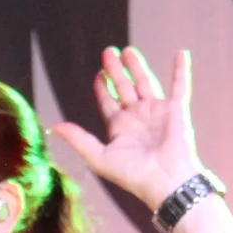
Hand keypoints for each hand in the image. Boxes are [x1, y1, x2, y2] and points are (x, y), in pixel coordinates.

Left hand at [48, 46, 204, 212]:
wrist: (164, 181)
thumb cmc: (132, 174)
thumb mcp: (98, 156)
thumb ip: (77, 139)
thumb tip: (52, 128)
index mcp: (120, 127)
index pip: (108, 102)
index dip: (102, 87)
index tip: (97, 74)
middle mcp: (137, 117)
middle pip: (123, 88)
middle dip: (115, 70)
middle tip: (108, 51)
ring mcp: (157, 112)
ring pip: (145, 82)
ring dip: (137, 66)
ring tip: (128, 50)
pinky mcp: (176, 110)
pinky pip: (180, 86)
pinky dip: (181, 70)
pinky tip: (181, 53)